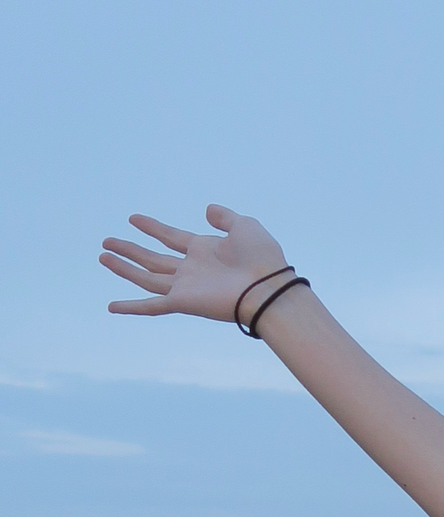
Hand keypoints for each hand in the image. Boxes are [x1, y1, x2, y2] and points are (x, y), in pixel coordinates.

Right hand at [100, 206, 286, 322]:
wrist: (268, 287)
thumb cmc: (262, 258)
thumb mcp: (245, 226)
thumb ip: (225, 217)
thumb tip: (208, 209)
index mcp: (204, 249)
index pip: (171, 237)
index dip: (152, 227)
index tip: (134, 218)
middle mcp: (191, 269)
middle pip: (153, 258)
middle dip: (130, 250)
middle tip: (107, 242)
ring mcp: (185, 286)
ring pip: (146, 277)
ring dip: (124, 268)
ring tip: (102, 256)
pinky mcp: (183, 302)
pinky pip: (152, 306)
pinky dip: (132, 307)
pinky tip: (112, 307)